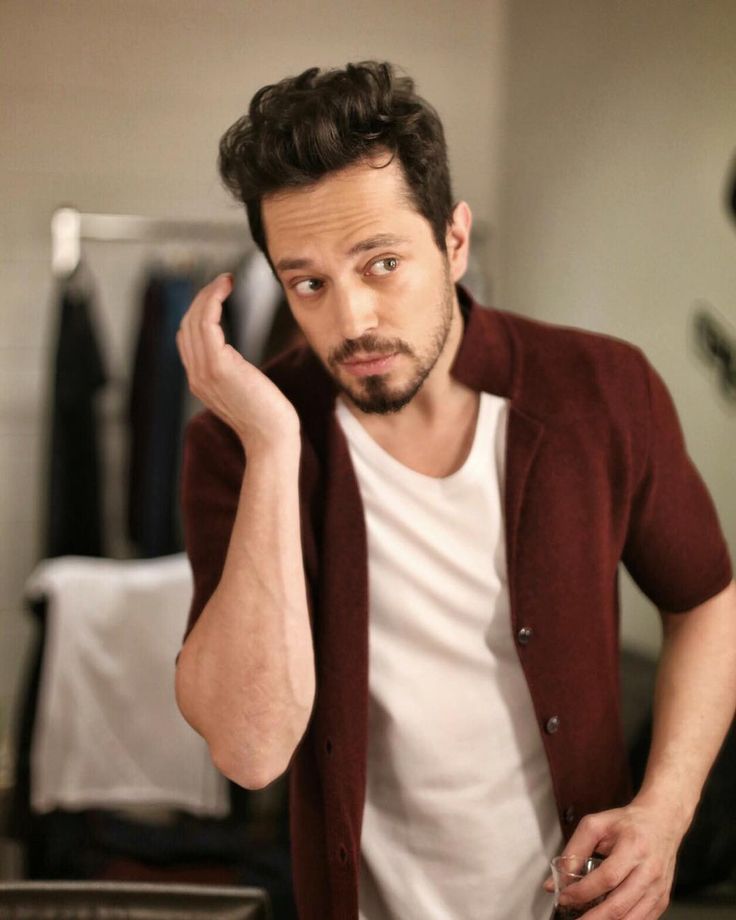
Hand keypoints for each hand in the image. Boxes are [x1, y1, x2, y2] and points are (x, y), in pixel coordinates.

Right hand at [176, 273, 299, 449]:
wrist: (272, 438)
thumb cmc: (269, 417)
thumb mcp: (244, 390)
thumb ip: (232, 373)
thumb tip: (237, 358)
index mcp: (200, 381)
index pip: (187, 338)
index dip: (199, 312)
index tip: (220, 295)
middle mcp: (195, 376)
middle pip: (186, 324)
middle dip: (202, 298)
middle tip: (224, 282)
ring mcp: (203, 371)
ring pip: (193, 319)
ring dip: (208, 294)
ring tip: (225, 280)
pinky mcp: (217, 366)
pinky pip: (205, 322)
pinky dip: (212, 299)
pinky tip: (226, 288)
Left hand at [543, 800, 685, 918]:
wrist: (661, 822)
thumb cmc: (627, 823)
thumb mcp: (596, 825)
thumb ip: (574, 850)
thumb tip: (555, 881)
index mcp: (633, 847)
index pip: (607, 877)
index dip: (583, 891)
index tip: (564, 897)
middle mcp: (649, 871)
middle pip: (619, 905)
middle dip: (593, 918)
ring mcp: (658, 888)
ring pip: (631, 919)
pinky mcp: (662, 900)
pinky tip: (606, 919)